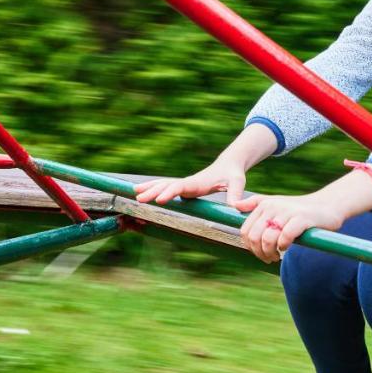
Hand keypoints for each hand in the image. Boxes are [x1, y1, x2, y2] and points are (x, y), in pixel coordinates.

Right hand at [133, 157, 247, 207]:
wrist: (229, 165)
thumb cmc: (233, 174)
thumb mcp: (238, 182)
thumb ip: (236, 194)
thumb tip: (235, 207)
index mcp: (198, 182)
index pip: (181, 187)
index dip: (170, 192)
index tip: (159, 199)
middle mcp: (188, 182)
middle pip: (167, 185)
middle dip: (153, 191)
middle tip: (139, 199)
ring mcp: (185, 184)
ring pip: (163, 184)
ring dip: (149, 188)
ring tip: (134, 193)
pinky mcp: (184, 187)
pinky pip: (165, 187)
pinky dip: (153, 188)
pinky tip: (142, 192)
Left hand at [234, 191, 347, 263]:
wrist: (327, 206)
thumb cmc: (299, 210)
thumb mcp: (275, 204)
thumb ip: (255, 205)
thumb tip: (235, 205)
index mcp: (264, 204)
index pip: (245, 231)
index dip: (250, 247)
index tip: (260, 253)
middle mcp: (273, 206)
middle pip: (254, 237)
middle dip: (259, 253)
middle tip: (269, 258)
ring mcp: (287, 212)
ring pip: (267, 238)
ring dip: (270, 253)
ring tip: (277, 256)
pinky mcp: (302, 218)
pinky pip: (285, 236)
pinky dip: (283, 246)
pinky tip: (286, 247)